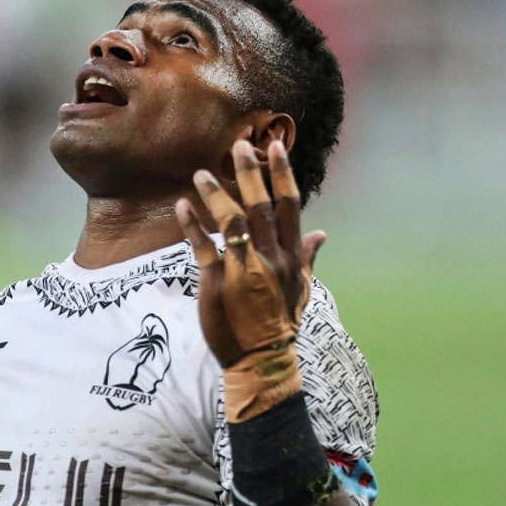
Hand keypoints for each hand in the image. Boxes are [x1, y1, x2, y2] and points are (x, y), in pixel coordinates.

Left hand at [175, 139, 325, 368]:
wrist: (261, 360)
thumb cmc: (280, 323)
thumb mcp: (300, 290)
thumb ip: (307, 258)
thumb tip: (322, 234)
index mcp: (289, 257)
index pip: (288, 207)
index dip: (282, 175)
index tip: (275, 146)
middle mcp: (269, 258)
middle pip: (260, 207)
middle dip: (249, 173)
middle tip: (238, 145)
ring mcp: (244, 270)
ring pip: (232, 223)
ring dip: (216, 195)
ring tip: (201, 173)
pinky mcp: (217, 283)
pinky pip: (203, 249)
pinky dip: (192, 226)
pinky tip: (183, 206)